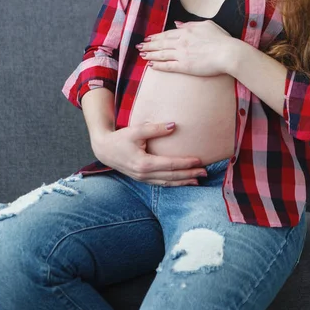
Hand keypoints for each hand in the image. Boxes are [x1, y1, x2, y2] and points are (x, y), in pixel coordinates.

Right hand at [92, 122, 206, 185]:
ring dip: (183, 182)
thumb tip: (174, 126)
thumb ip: (156, 128)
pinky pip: (161, 183)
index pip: (170, 164)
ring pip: (167, 183)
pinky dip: (173, 183)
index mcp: (144, 163)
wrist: (105, 149)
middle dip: (189, 175)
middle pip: (171, 176)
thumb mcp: (137, 130)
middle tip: (205, 172)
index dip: (185, 163)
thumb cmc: (120, 138)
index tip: (199, 161)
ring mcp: (143, 179)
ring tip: (198, 180)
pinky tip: (183, 182)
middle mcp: (144, 174)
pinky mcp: (142, 179)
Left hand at [136, 20, 233, 76]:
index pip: (167, 34)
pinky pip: (168, 66)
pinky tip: (151, 66)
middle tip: (139, 47)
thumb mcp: (207, 25)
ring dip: (150, 54)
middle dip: (148, 45)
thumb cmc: (222, 39)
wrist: (228, 53)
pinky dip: (158, 66)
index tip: (148, 38)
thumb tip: (178, 24)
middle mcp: (181, 42)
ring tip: (142, 55)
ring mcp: (182, 54)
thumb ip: (190, 24)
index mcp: (186, 31)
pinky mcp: (184, 66)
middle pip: (161, 43)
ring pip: (161, 54)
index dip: (156, 37)